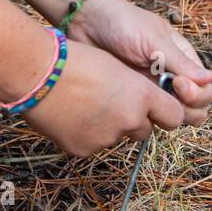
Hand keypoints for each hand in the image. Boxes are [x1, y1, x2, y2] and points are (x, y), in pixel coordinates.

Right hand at [21, 40, 185, 157]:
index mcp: (143, 95)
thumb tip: (140, 99)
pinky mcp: (85, 150)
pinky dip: (84, 134)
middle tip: (109, 104)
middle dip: (133, 121)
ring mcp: (107, 138)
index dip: (165, 113)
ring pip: (116, 137)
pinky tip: (68, 116)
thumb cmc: (74, 60)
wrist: (36, 73)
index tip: (157, 110)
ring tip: (82, 104)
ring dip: (106, 126)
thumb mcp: (114, 67)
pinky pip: (91, 144)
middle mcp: (131, 119)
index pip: (175, 116)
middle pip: (144, 130)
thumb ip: (133, 87)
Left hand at [66, 0, 211, 125]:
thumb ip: (180, 62)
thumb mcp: (154, 41)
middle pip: (194, 109)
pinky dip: (144, 118)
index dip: (197, 94)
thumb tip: (210, 78)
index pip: (205, 89)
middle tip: (163, 96)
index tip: (177, 83)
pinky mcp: (132, 99)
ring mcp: (151, 91)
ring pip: (171, 117)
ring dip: (165, 115)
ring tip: (145, 101)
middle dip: (186, 109)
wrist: (86, 22)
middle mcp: (171, 78)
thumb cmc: (123, 23)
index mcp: (183, 60)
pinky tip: (130, 105)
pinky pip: (146, 118)